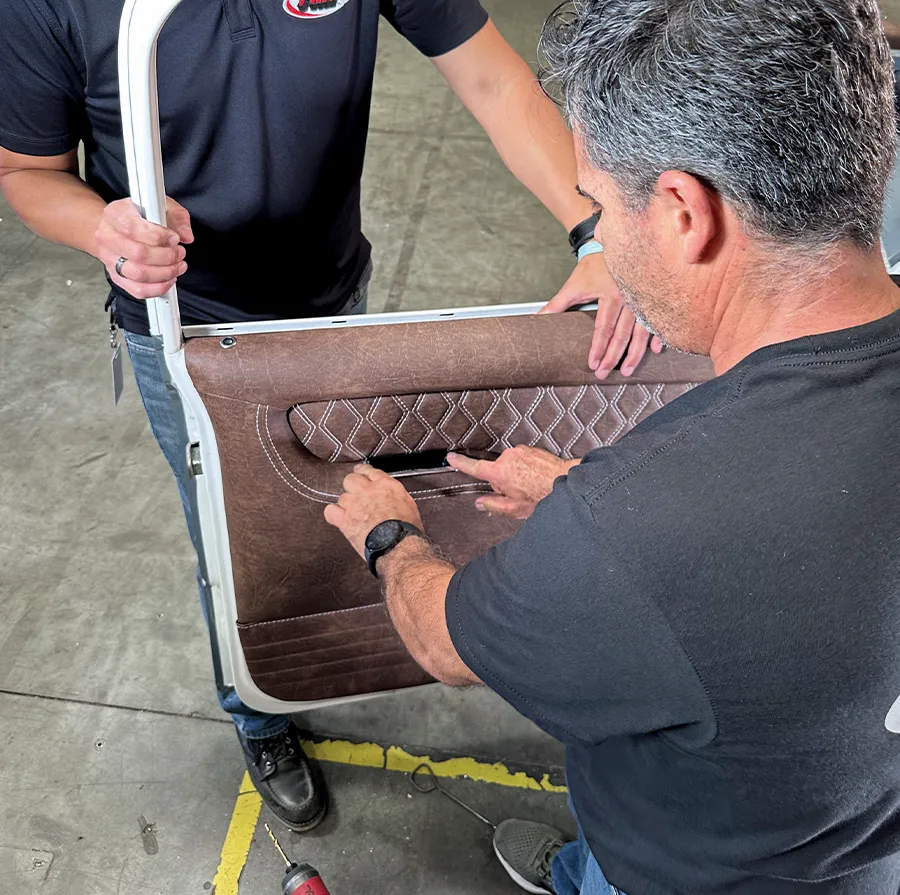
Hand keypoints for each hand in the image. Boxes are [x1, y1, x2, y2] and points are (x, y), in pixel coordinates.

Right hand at [94, 197, 193, 298]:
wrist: (116, 227)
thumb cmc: (140, 215)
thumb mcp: (160, 204)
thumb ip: (177, 216)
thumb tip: (186, 235)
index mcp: (115, 213)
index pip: (133, 228)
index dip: (159, 237)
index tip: (175, 238)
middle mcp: (107, 236)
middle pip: (138, 253)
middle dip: (166, 256)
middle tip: (180, 253)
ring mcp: (110, 259)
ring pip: (138, 274)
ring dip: (165, 273)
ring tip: (178, 265)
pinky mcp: (117, 276)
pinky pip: (137, 290)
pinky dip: (158, 288)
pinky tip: (169, 279)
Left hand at [324, 464, 424, 557]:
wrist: (398, 544)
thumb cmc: (407, 529)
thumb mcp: (408, 505)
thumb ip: (395, 496)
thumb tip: (392, 498)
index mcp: (386, 485)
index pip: (369, 471)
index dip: (363, 472)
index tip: (361, 473)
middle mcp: (368, 491)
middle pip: (351, 479)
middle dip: (352, 486)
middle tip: (355, 493)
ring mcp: (354, 504)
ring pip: (341, 497)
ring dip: (345, 504)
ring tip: (352, 513)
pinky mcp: (345, 519)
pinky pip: (330, 511)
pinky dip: (333, 514)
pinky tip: (338, 518)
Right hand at [447, 446, 575, 519]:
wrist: (566, 481)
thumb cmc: (543, 496)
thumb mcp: (514, 509)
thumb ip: (493, 505)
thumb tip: (480, 503)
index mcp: (499, 473)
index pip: (474, 467)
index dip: (461, 463)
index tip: (451, 457)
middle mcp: (508, 458)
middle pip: (496, 471)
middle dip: (503, 482)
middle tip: (517, 494)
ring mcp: (520, 451)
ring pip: (510, 466)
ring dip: (516, 475)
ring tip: (531, 487)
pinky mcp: (530, 449)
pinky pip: (522, 460)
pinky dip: (526, 469)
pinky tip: (536, 479)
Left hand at [540, 252, 663, 379]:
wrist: (616, 245)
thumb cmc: (595, 265)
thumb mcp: (574, 285)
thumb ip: (557, 304)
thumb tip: (538, 317)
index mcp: (611, 295)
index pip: (603, 328)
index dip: (598, 348)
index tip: (593, 364)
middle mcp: (630, 298)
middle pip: (622, 334)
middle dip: (613, 357)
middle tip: (604, 373)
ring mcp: (643, 299)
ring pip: (641, 332)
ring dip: (635, 353)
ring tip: (626, 370)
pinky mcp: (652, 299)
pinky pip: (656, 320)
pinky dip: (658, 335)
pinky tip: (656, 350)